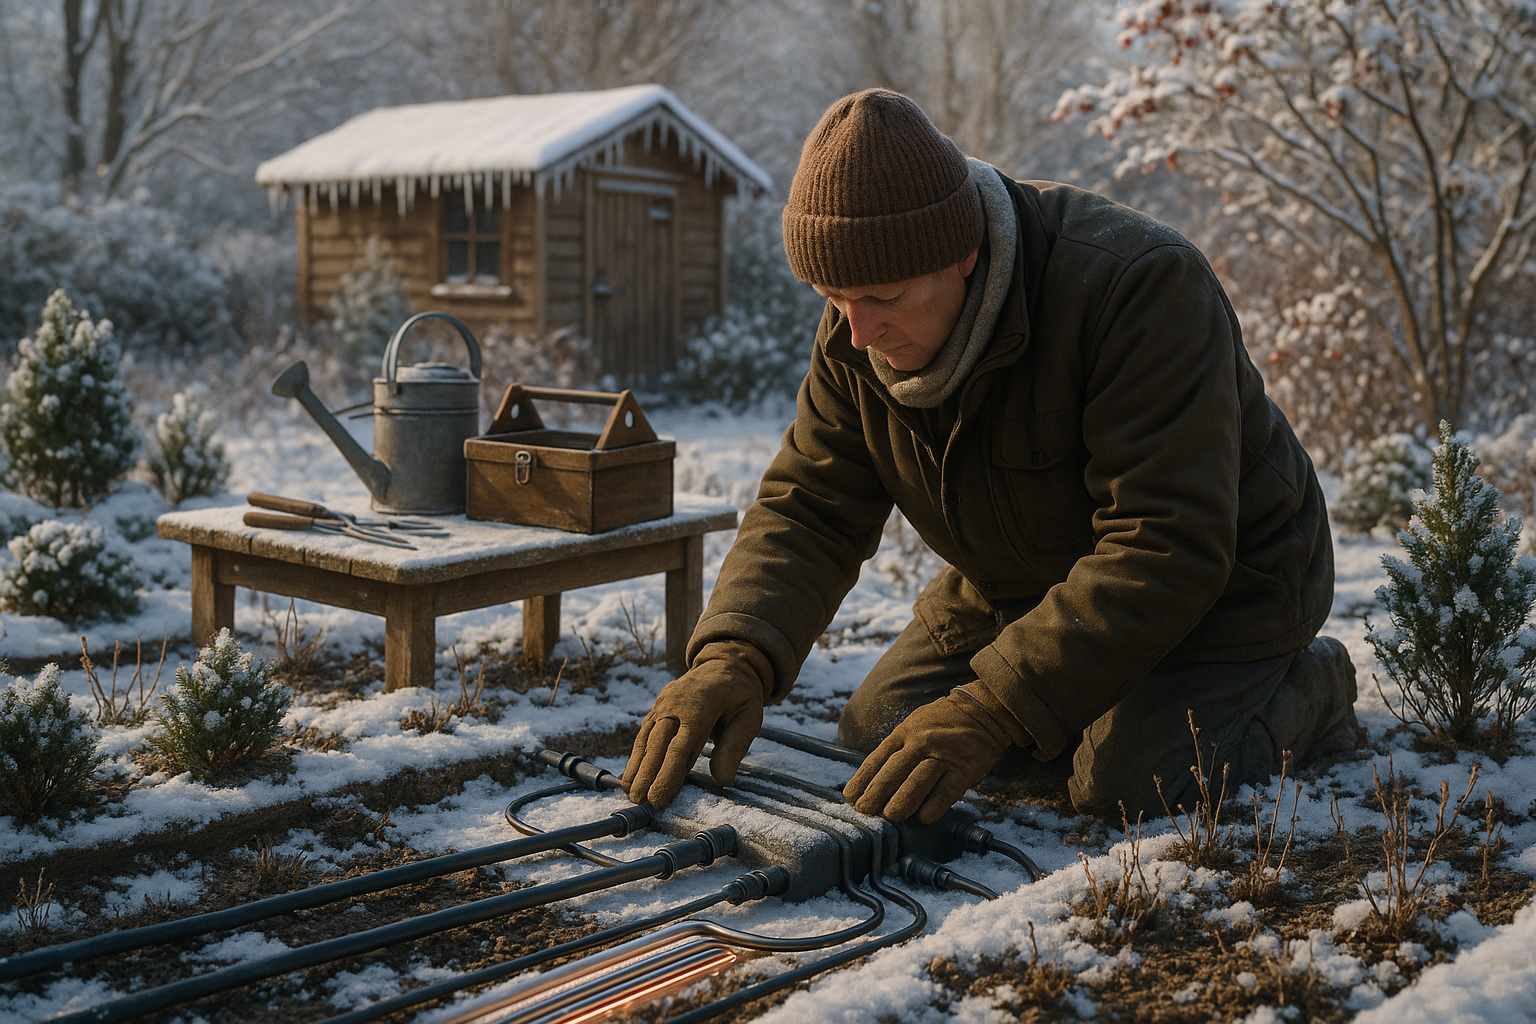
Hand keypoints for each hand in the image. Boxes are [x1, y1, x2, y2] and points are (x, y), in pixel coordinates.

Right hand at [621, 644, 768, 808]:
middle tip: (637, 801)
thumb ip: (735, 747)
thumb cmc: (740, 695)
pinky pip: (645, 731)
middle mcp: (676, 703)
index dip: (668, 774)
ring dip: (636, 765)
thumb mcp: (749, 717)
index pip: (681, 746)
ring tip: (629, 791)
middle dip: (646, 774)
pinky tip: (631, 772)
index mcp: (701, 706)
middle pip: (658, 743)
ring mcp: (664, 703)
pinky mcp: (658, 707)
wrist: (725, 664)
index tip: (658, 799)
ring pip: (646, 737)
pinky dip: (636, 753)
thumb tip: (722, 780)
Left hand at [842, 685, 1017, 823]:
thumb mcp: (914, 725)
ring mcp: (944, 755)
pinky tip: (923, 818)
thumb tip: (874, 780)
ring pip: (917, 782)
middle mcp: (922, 742)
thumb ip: (897, 749)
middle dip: (876, 794)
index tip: (850, 796)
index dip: (863, 779)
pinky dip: (934, 806)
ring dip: (901, 802)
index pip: (878, 758)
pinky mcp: (965, 769)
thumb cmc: (942, 722)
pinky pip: (946, 792)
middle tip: (865, 811)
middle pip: (894, 772)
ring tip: (890, 817)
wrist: (983, 711)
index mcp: (905, 732)